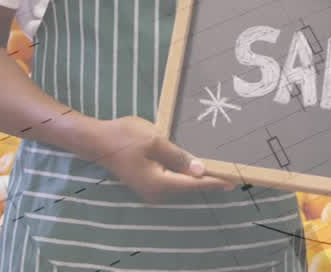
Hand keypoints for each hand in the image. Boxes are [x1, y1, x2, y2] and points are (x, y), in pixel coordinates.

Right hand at [88, 116, 233, 203]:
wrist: (97, 140)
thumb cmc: (125, 137)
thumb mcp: (155, 141)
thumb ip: (179, 157)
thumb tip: (200, 171)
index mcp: (160, 184)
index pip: (193, 184)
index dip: (214, 181)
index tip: (233, 181)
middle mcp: (156, 193)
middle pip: (188, 189)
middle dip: (208, 182)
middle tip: (230, 175)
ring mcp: (150, 190)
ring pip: (180, 186)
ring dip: (197, 180)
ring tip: (217, 172)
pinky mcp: (147, 183)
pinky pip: (172, 182)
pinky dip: (185, 176)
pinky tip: (194, 168)